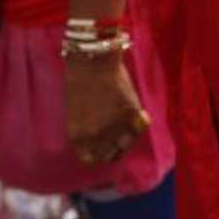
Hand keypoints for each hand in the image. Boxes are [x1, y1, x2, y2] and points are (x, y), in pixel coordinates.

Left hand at [63, 50, 150, 166]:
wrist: (92, 59)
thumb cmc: (80, 81)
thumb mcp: (77, 113)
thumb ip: (88, 130)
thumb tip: (104, 140)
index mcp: (78, 137)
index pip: (91, 159)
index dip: (98, 153)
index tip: (103, 147)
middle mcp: (96, 137)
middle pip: (110, 154)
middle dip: (115, 146)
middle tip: (119, 135)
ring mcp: (115, 127)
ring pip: (127, 143)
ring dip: (129, 136)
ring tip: (128, 125)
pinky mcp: (131, 114)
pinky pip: (140, 127)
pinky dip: (141, 122)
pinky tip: (139, 114)